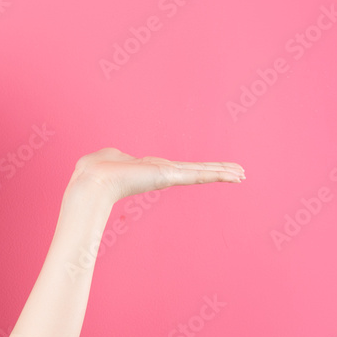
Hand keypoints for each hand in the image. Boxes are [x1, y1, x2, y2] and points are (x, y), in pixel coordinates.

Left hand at [68, 147, 244, 205]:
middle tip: (237, 173)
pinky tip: (235, 176)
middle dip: (216, 171)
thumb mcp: (109, 157)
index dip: (195, 168)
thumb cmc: (95, 169)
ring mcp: (167, 176)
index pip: (178, 168)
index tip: (207, 169)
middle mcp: (162, 173)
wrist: (94, 180)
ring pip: (201, 173)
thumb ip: (117, 156)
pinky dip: (217, 175)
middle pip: (195, 171)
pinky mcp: (170, 177)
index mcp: (149, 168)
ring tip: (242, 175)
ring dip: (222, 173)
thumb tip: (114, 156)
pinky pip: (199, 175)